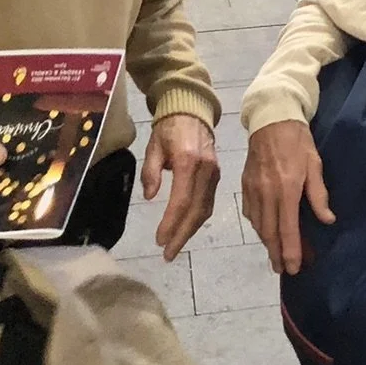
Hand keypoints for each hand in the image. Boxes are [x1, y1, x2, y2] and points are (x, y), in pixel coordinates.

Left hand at [142, 113, 219, 260]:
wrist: (192, 110)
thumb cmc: (168, 128)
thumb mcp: (153, 146)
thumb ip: (151, 171)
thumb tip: (150, 197)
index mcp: (189, 162)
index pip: (182, 200)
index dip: (171, 223)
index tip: (159, 240)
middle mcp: (206, 170)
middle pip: (196, 210)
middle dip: (181, 235)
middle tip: (167, 254)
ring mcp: (214, 173)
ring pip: (204, 209)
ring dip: (190, 231)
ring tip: (174, 247)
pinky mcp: (216, 175)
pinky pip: (208, 202)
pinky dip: (197, 219)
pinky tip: (186, 229)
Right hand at [241, 119, 334, 273]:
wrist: (271, 120)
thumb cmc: (298, 142)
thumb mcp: (315, 165)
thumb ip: (319, 195)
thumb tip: (327, 220)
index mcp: (287, 188)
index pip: (287, 228)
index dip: (291, 251)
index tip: (293, 268)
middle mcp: (267, 193)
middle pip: (269, 232)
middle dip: (276, 254)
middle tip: (283, 270)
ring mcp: (253, 190)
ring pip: (258, 225)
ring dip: (266, 243)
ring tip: (275, 256)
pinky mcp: (244, 186)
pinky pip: (250, 213)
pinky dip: (258, 226)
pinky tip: (264, 232)